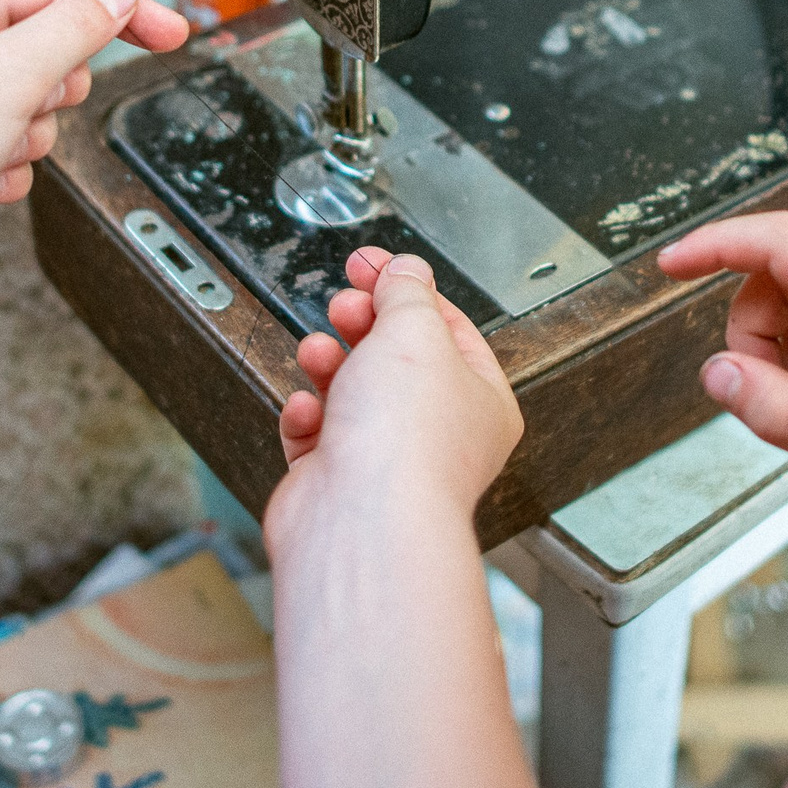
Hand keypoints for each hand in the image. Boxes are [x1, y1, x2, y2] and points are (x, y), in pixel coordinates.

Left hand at [0, 0, 188, 319]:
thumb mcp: (10, 73)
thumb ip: (74, 27)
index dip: (119, 10)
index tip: (171, 35)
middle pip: (47, 51)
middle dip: (52, 90)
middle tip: (25, 108)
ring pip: (31, 109)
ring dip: (26, 138)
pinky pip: (7, 153)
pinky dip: (3, 172)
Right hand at [266, 248, 523, 544]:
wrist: (361, 523)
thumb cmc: (406, 442)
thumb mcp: (414, 333)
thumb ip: (407, 293)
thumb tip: (406, 270)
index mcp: (481, 400)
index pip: (448, 328)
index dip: (407, 289)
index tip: (370, 264)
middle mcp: (440, 434)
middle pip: (398, 358)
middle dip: (363, 324)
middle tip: (344, 305)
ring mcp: (388, 461)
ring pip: (353, 393)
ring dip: (330, 364)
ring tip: (319, 353)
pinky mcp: (339, 483)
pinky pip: (318, 435)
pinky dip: (307, 417)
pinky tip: (306, 410)